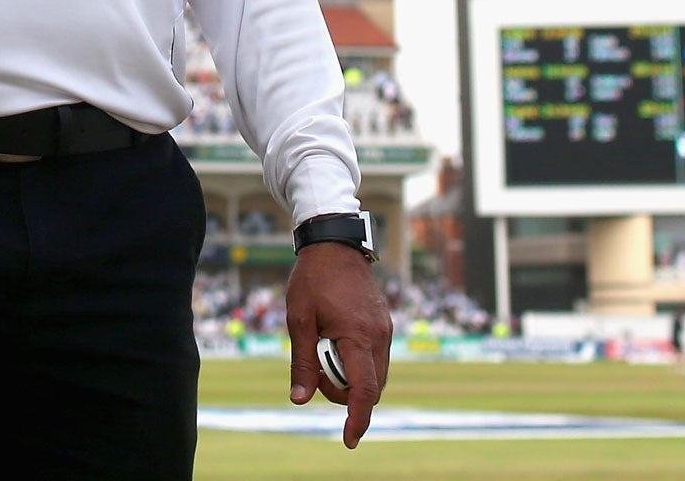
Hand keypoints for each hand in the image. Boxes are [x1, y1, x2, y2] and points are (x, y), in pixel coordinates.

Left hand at [285, 243, 392, 447]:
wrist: (334, 245)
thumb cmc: (313, 279)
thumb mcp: (299, 319)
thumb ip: (302, 361)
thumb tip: (300, 399)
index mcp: (358, 337)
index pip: (364, 391)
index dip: (357, 418)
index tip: (349, 440)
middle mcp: (379, 337)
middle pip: (370, 387)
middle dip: (344, 394)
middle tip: (315, 375)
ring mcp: (385, 331)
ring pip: (375, 374)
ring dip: (351, 379)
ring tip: (322, 355)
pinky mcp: (383, 325)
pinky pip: (375, 358)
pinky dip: (357, 363)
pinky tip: (335, 346)